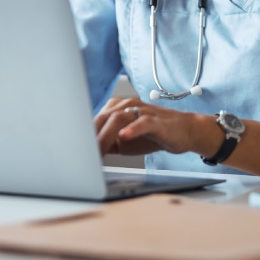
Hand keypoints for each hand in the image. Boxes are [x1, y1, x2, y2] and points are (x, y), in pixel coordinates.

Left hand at [94, 97, 212, 156]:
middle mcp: (128, 106)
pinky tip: (124, 136)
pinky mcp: (156, 120)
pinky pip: (142, 122)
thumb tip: (87, 153)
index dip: (85, 134)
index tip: (76, 150)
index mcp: (118, 108)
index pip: (96, 120)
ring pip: (119, 118)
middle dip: (92, 135)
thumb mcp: (125, 140)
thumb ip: (107, 142)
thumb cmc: (153, 134)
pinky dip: (132, 129)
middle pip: (104, 117)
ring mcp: (142, 111)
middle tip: (84, 154)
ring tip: (99, 149)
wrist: (183, 130)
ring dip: (106, 135)